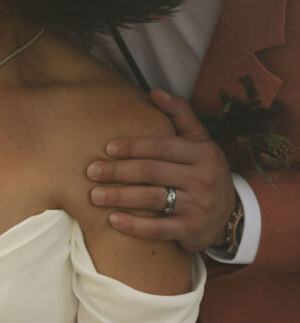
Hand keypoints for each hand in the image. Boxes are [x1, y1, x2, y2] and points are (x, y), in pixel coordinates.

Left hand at [86, 89, 237, 251]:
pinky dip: (133, 225)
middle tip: (91, 171)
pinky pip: (157, 228)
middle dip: (118, 171)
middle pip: (151, 171)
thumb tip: (154, 91)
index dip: (132, 146)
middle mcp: (203, 178)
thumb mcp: (200, 141)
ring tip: (95, 195)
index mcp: (203, 153)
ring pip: (151, 199)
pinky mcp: (191, 231)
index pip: (161, 145)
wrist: (230, 215)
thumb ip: (179, 114)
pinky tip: (112, 220)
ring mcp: (198, 206)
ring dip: (119, 197)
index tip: (107, 149)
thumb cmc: (204, 171)